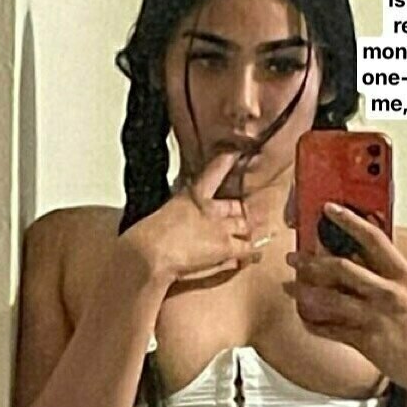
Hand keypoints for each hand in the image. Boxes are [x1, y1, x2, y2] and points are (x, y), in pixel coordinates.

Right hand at [119, 152, 263, 286]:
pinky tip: (261, 251)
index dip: (226, 162)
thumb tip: (188, 207)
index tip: (235, 153)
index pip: (212, 173)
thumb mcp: (163, 221)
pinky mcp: (225, 247)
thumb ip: (182, 217)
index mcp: (190, 197)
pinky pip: (249, 247)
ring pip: (244, 226)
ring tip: (256, 235)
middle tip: (243, 218)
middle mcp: (209, 209)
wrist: (148, 253)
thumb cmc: (145, 239)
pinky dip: (256, 249)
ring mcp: (220, 228)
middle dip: (239, 214)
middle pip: (234, 208)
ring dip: (246, 232)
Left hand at [287, 203, 406, 397]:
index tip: (328, 208)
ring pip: (330, 298)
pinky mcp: (367, 341)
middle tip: (294, 256)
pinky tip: (305, 317)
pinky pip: (331, 329)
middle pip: (342, 267)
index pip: (373, 237)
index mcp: (404, 275)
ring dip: (305, 291)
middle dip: (312, 260)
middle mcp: (390, 293)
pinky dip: (314, 322)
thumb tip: (358, 258)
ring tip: (291, 287)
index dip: (348, 220)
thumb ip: (388, 274)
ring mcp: (377, 317)